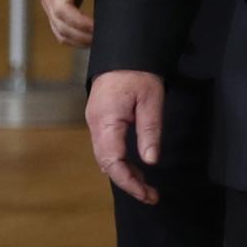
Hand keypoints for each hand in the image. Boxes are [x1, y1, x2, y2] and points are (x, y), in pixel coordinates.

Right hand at [41, 0, 101, 46]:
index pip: (62, 9)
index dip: (81, 22)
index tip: (100, 26)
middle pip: (60, 25)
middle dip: (82, 35)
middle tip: (106, 37)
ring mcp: (48, 3)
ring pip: (59, 31)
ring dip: (79, 40)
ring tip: (101, 40)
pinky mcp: (54, 8)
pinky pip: (60, 30)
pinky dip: (74, 37)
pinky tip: (91, 38)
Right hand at [86, 70, 166, 203]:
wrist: (124, 51)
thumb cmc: (139, 73)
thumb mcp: (151, 99)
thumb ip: (150, 130)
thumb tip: (151, 161)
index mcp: (105, 122)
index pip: (113, 161)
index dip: (128, 181)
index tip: (146, 193)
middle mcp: (95, 126)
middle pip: (107, 163)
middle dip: (128, 182)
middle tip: (151, 195)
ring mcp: (95, 123)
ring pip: (106, 157)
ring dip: (124, 173)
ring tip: (146, 186)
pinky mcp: (100, 120)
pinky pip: (107, 148)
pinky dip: (120, 161)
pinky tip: (134, 167)